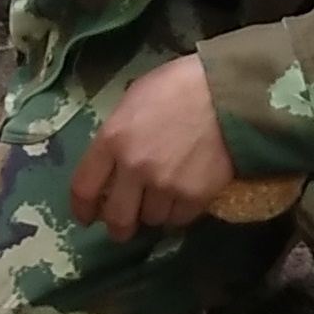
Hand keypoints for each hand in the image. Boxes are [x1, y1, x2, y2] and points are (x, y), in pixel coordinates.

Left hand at [72, 53, 234, 241]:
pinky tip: (185, 194)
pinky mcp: (194, 197)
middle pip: (116, 217)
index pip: (84, 187)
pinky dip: (179, 211)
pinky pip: (179, 218)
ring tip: (163, 197)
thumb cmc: (180, 86)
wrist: (231, 93)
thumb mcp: (135, 99)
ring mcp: (166, 186)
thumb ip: (118, 133)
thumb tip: (113, 162)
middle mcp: (135, 168)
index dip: (82, 208)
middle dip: (117, 227)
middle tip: (123, 227)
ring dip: (153, 212)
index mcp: (113, 139)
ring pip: (151, 219)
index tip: (87, 215)